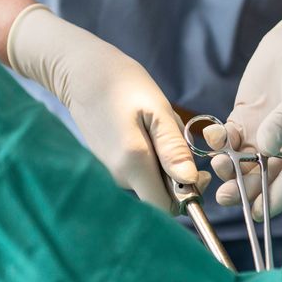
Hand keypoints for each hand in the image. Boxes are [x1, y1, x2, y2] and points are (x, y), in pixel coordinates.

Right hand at [7, 4, 200, 209]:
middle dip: (177, 178)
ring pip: (148, 183)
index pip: (165, 207)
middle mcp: (119, 176)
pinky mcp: (106, 165)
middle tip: (182, 141)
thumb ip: (173, 148)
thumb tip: (190, 182)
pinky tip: (144, 131)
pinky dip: (149, 158)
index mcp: (133, 164)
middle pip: (158, 196)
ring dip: (163, 164)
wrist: (82, 74)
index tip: (199, 173)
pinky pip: (136, 172)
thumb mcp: (158, 110)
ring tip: (159, 129)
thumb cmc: (124, 85)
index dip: (187, 197)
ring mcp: (109, 172)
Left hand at [207, 12, 281, 218]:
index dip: (274, 198)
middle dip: (245, 190)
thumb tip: (266, 148)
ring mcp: (264, 134)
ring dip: (229, 168)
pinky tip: (212, 137)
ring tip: (218, 165)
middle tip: (225, 197)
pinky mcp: (246, 119)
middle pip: (264, 177)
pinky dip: (218, 141)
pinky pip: (229, 138)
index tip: (255, 213)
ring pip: (243, 161)